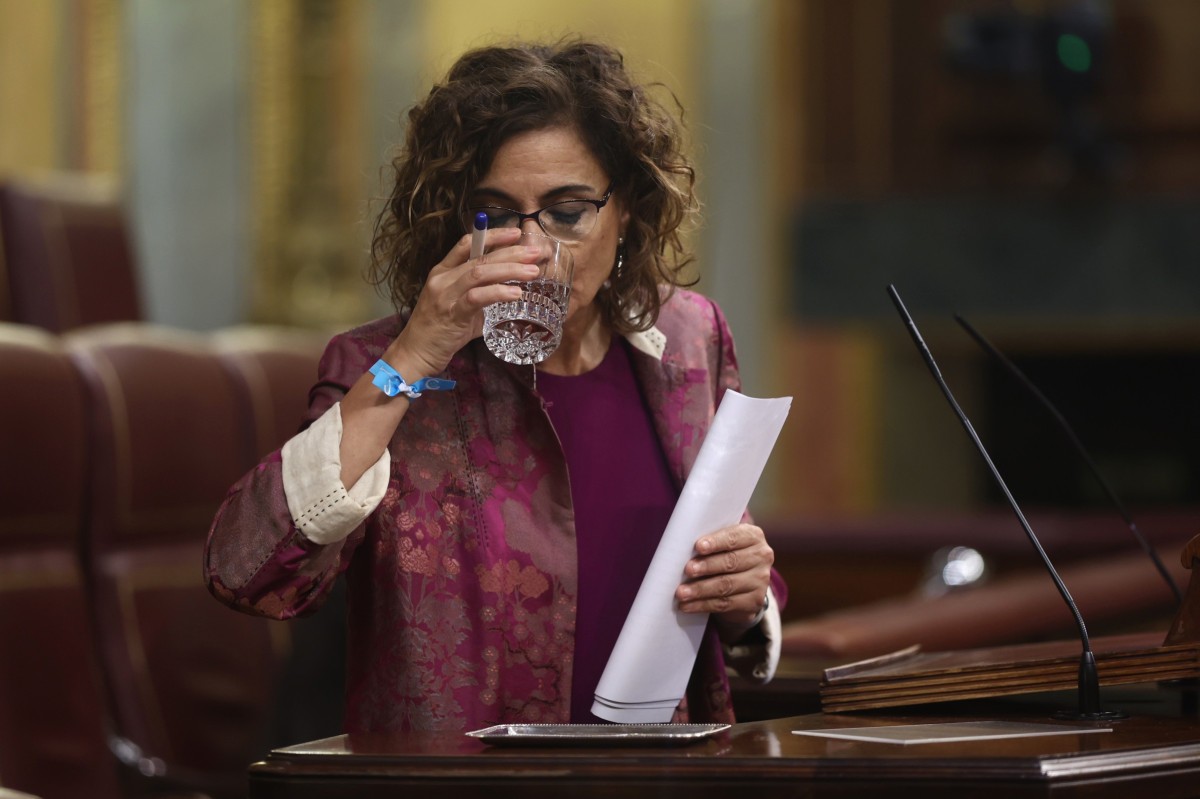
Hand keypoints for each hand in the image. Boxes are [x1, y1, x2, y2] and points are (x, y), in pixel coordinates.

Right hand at [385, 227, 539, 376]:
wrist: (415, 353)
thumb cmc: (439, 331)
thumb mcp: (459, 306)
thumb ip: (481, 296)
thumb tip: (509, 291)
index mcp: (442, 271)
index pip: (467, 243)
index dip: (492, 235)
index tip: (516, 232)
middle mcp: (442, 279)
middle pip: (480, 257)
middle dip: (511, 252)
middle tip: (536, 252)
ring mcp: (445, 295)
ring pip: (479, 272)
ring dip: (509, 270)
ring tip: (532, 271)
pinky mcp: (451, 314)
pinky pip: (477, 298)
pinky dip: (498, 292)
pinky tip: (516, 293)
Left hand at [675, 523, 772, 629]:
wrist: (744, 584)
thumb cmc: (725, 555)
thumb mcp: (722, 544)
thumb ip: (710, 542)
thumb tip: (681, 548)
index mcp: (753, 536)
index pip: (734, 537)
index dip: (716, 542)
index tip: (699, 546)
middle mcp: (761, 556)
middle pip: (731, 562)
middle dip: (707, 566)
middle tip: (688, 570)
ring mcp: (760, 581)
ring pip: (726, 585)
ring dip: (701, 589)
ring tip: (681, 593)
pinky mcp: (754, 602)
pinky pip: (725, 604)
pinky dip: (703, 605)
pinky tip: (687, 605)